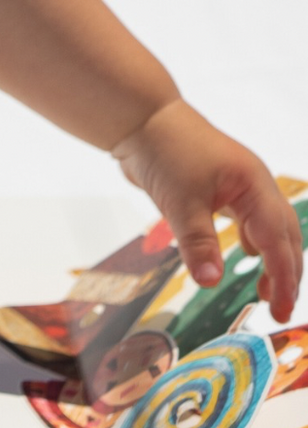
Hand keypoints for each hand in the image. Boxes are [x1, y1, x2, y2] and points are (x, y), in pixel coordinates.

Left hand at [113, 99, 302, 321]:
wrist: (140, 117)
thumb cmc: (165, 150)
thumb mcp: (180, 201)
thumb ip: (198, 243)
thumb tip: (211, 282)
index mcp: (255, 186)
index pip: (278, 241)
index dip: (283, 278)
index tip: (280, 310)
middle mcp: (255, 185)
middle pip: (284, 234)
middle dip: (286, 273)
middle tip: (278, 309)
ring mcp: (240, 185)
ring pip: (269, 227)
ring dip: (272, 259)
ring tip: (267, 291)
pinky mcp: (221, 187)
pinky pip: (249, 218)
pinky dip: (254, 240)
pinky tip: (246, 255)